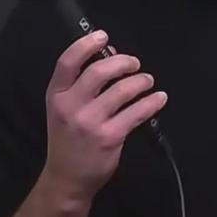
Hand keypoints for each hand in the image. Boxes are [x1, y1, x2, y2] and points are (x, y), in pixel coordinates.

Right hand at [39, 30, 167, 206]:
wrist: (67, 180)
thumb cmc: (67, 138)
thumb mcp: (63, 108)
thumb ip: (80, 84)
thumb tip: (110, 56)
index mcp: (57, 95)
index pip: (67, 62)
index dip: (86, 45)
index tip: (103, 36)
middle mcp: (71, 106)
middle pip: (99, 71)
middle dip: (122, 62)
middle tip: (134, 63)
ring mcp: (90, 122)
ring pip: (122, 90)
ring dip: (140, 81)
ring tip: (147, 81)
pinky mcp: (110, 136)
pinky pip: (137, 112)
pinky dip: (152, 102)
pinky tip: (158, 98)